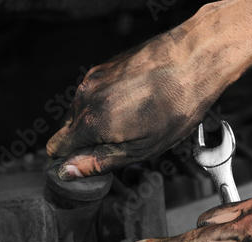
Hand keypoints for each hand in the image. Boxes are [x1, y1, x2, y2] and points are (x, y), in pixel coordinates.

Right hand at [46, 32, 212, 179]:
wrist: (194, 59)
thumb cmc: (177, 106)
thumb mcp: (143, 148)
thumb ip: (100, 161)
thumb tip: (67, 171)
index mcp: (91, 121)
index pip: (56, 147)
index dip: (70, 160)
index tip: (91, 163)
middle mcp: (85, 96)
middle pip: (68, 129)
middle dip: (87, 141)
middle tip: (123, 142)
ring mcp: (93, 78)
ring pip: (82, 110)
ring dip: (99, 121)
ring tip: (134, 120)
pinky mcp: (104, 67)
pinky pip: (94, 94)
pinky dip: (107, 103)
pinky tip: (134, 103)